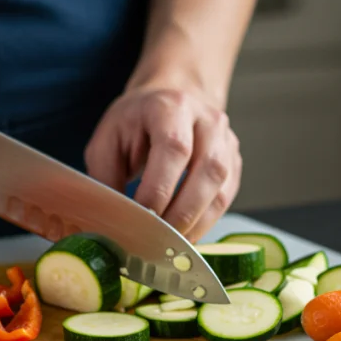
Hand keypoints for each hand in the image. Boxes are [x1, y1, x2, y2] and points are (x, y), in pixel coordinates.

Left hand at [85, 81, 241, 241]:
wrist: (171, 97)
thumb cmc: (135, 122)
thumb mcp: (107, 140)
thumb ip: (106, 177)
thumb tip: (111, 219)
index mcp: (170, 107)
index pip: (174, 150)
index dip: (159, 189)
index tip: (140, 217)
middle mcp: (207, 120)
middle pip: (207, 171)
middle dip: (182, 213)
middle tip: (158, 239)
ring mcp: (226, 140)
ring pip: (223, 188)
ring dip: (198, 222)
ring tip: (172, 243)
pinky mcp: (234, 160)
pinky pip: (227, 196)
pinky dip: (208, 220)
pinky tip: (186, 234)